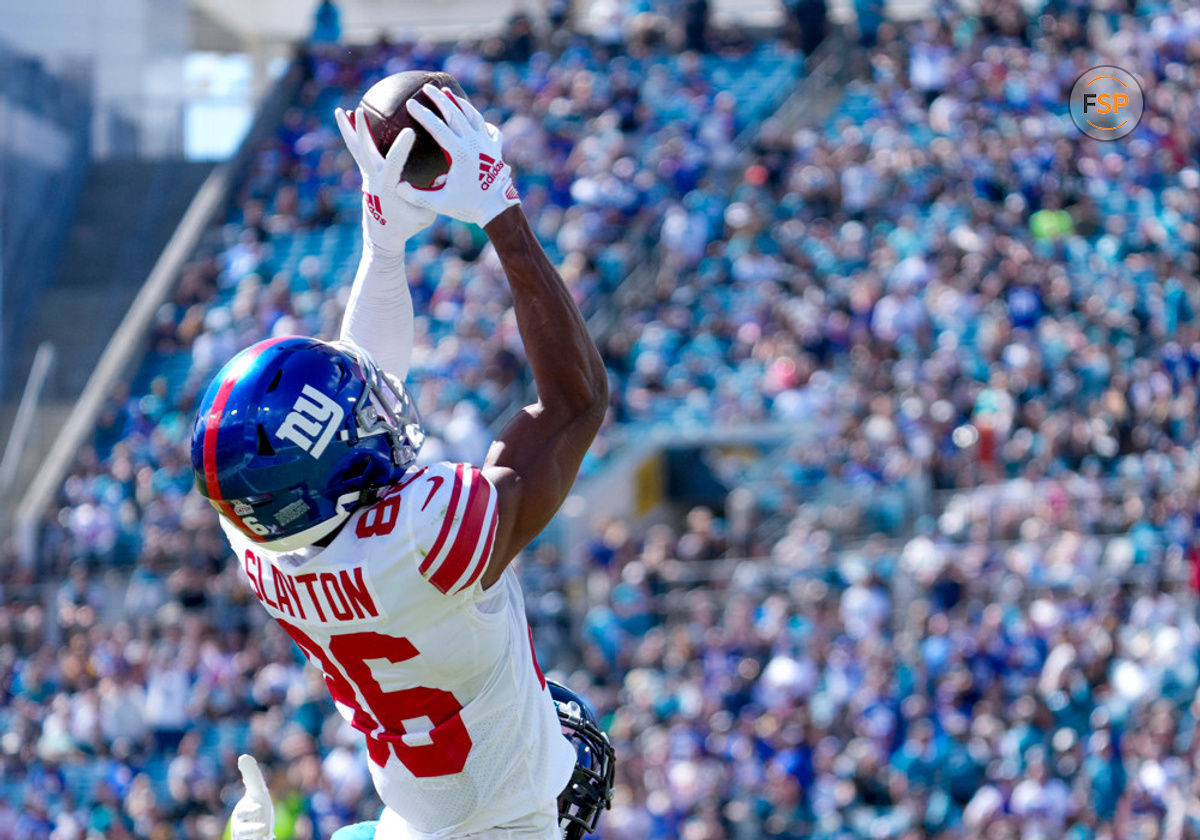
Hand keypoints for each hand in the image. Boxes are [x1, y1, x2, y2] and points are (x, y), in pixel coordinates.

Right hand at [231, 754, 273, 839]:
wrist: (255, 827)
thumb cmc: (255, 806)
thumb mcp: (257, 791)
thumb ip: (251, 775)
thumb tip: (243, 756)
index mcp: (242, 812)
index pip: (245, 811)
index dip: (251, 810)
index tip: (260, 807)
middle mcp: (241, 827)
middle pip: (244, 831)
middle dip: (253, 829)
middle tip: (264, 827)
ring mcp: (246, 838)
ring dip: (256, 839)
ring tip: (265, 836)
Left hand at [335, 105, 434, 252]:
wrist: (383, 236)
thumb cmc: (407, 226)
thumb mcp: (425, 215)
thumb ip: (432, 196)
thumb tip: (445, 176)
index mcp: (389, 187)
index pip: (394, 164)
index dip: (402, 148)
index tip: (409, 131)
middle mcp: (374, 178)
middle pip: (364, 151)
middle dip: (362, 131)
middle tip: (359, 110)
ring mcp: (367, 176)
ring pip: (355, 148)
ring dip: (347, 129)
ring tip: (340, 111)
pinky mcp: (366, 175)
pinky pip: (357, 152)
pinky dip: (353, 136)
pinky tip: (350, 121)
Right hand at [396, 84, 519, 227]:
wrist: (497, 210)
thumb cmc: (468, 206)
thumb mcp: (440, 202)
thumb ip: (416, 195)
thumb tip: (396, 187)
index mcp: (460, 153)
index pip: (438, 127)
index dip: (423, 114)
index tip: (410, 103)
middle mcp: (475, 144)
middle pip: (456, 113)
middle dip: (440, 98)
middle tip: (427, 88)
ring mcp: (487, 144)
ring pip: (473, 116)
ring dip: (460, 103)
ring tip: (448, 93)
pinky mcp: (496, 149)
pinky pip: (489, 129)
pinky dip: (480, 121)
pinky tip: (475, 119)